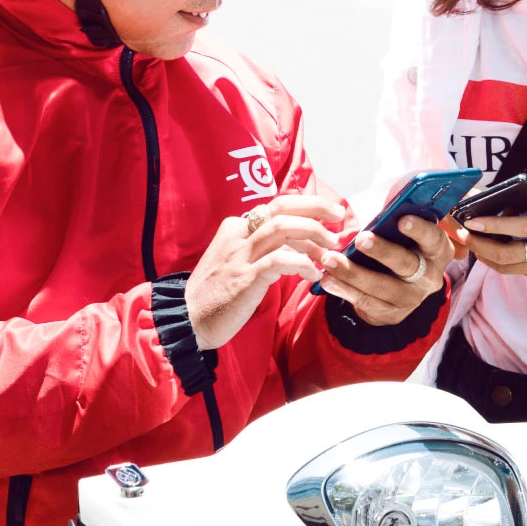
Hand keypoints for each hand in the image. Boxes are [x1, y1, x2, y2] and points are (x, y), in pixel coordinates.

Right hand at [188, 194, 343, 349]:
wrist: (187, 318)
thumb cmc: (215, 293)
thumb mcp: (236, 261)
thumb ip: (262, 249)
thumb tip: (299, 246)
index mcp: (236, 227)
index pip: (277, 207)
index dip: (307, 208)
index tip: (329, 217)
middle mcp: (238, 233)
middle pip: (282, 208)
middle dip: (315, 209)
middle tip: (339, 218)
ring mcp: (240, 254)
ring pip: (282, 228)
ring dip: (312, 235)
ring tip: (330, 249)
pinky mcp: (245, 277)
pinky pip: (279, 261)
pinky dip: (301, 263)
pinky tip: (313, 274)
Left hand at [316, 215, 453, 325]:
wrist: (400, 287)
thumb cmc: (400, 246)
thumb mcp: (405, 233)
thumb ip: (397, 219)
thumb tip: (381, 204)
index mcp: (438, 251)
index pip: (434, 239)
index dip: (420, 230)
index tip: (401, 220)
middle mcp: (429, 277)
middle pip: (407, 265)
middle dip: (383, 251)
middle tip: (361, 239)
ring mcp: (412, 299)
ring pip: (382, 287)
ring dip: (353, 273)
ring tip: (330, 259)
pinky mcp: (393, 314)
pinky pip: (367, 303)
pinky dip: (344, 290)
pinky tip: (328, 280)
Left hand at [456, 176, 526, 287]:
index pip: (517, 227)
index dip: (491, 225)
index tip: (470, 220)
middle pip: (507, 255)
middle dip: (479, 245)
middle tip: (462, 234)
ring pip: (512, 269)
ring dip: (488, 258)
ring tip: (474, 244)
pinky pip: (526, 273)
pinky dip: (509, 264)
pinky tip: (500, 251)